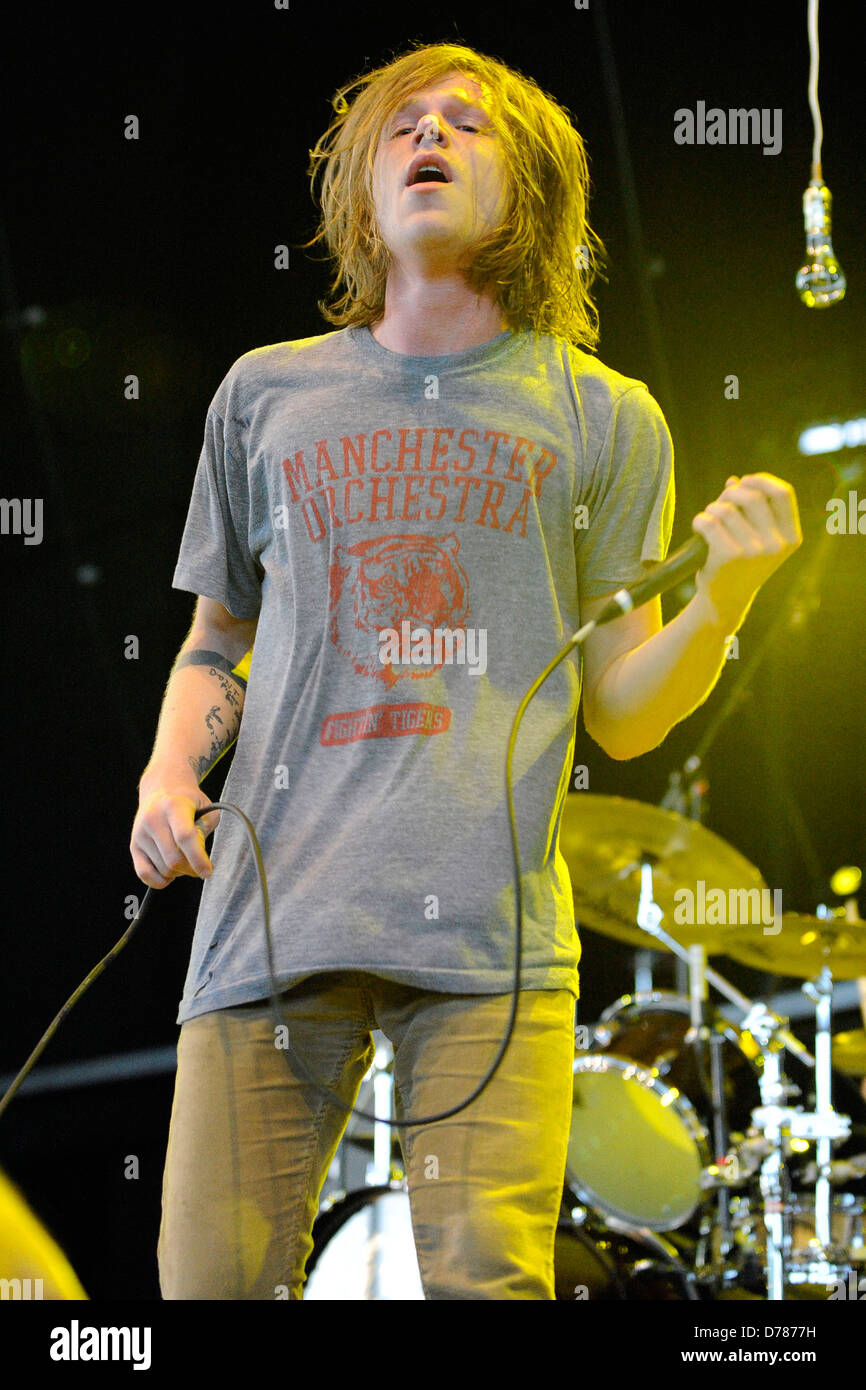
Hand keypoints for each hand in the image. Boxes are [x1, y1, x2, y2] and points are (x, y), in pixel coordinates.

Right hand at [130, 786, 220, 888]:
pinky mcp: (134, 845)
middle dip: (191, 869)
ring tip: (185, 860)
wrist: (163, 790)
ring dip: (179, 873)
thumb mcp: (206, 808)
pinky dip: (160, 880)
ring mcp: (140, 833)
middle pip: (173, 859)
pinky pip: (144, 874)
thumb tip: (198, 860)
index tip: (208, 872)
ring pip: (163, 869)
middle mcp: (153, 819)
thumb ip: (206, 831)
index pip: (185, 837)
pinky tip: (170, 873)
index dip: (198, 858)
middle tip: (199, 866)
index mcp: (174, 806)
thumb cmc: (189, 803)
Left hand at [691, 472, 801, 630]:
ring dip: (712, 509)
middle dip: (730, 493)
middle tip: (720, 504)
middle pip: (752, 496)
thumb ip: (749, 509)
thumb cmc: (740, 563)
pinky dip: (700, 521)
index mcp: (790, 537)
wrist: (726, 600)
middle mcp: (776, 544)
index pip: (783, 493)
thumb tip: (734, 481)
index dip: (762, 480)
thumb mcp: (756, 538)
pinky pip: (709, 522)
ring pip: (726, 509)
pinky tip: (699, 530)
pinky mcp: (729, 556)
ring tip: (710, 521)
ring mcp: (754, 551)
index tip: (744, 480)